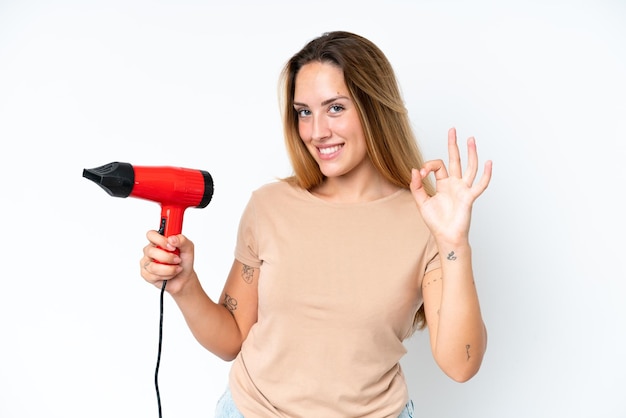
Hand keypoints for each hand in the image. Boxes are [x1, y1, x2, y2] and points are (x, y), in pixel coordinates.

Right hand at [140, 230, 195, 293]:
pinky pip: (152, 276)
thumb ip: (182, 240)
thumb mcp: (188, 248)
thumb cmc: (184, 261)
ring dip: (169, 269)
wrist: (184, 277)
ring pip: (153, 266)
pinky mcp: (146, 274)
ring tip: (176, 268)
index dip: (160, 240)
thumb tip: (171, 238)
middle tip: (178, 260)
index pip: (151, 235)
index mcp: (158, 241)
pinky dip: (166, 276)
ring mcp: (146, 262)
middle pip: (151, 251)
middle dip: (168, 258)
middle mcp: (150, 250)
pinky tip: (170, 275)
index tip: (172, 247)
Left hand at [410, 127, 491, 243]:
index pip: (438, 166)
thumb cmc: (436, 221)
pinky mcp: (469, 197)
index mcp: (443, 184)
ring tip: (471, 139)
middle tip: (452, 130)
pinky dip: (486, 175)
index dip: (428, 166)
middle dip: (453, 145)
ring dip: (470, 153)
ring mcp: (463, 189)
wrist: (445, 236)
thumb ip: (416, 186)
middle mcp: (455, 184)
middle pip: (455, 159)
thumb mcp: (421, 202)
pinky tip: (489, 163)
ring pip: (469, 167)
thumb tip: (414, 169)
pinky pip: (480, 185)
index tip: (421, 173)